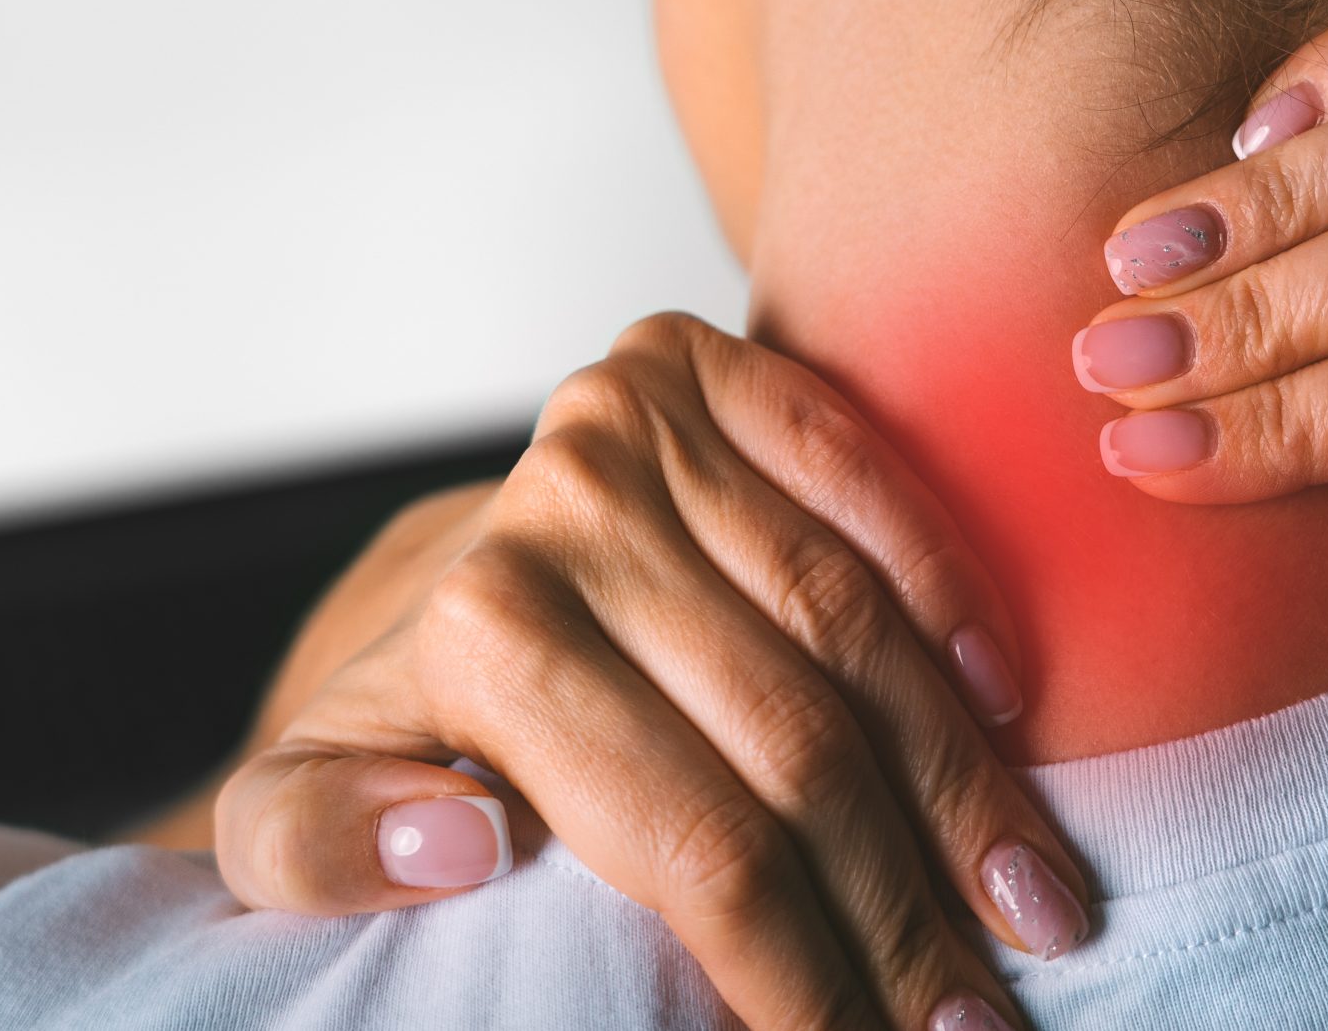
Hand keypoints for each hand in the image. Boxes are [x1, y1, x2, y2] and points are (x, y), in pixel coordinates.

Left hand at [212, 314, 1084, 1030]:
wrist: (422, 580)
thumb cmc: (406, 732)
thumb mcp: (291, 816)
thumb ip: (315, 846)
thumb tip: (457, 835)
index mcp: (480, 631)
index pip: (696, 840)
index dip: (804, 971)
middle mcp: (557, 502)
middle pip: (797, 741)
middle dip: (908, 905)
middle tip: (983, 1020)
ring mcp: (635, 417)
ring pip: (855, 624)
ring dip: (966, 778)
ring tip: (1036, 899)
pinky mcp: (700, 362)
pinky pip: (866, 477)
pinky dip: (950, 589)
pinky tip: (1005, 701)